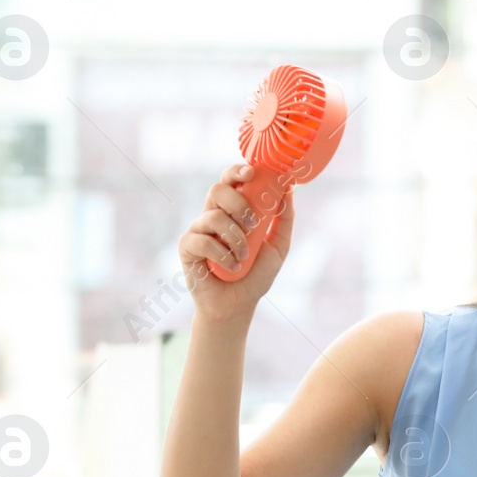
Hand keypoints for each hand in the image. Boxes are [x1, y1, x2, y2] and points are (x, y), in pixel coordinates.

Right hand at [178, 163, 294, 321]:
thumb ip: (283, 218)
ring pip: (214, 216)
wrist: (237, 305)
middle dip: (238, 203)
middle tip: (252, 225)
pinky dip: (223, 255)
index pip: (230, 180)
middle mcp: (213, 214)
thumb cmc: (255, 274)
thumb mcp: (278, 246)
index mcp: (233, 209)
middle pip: (218, 189)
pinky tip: (232, 267)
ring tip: (244, 256)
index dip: (237, 170)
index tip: (252, 173)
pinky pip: (203, 240)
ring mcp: (198, 229)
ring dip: (236, 238)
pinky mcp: (187, 247)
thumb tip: (289, 189)